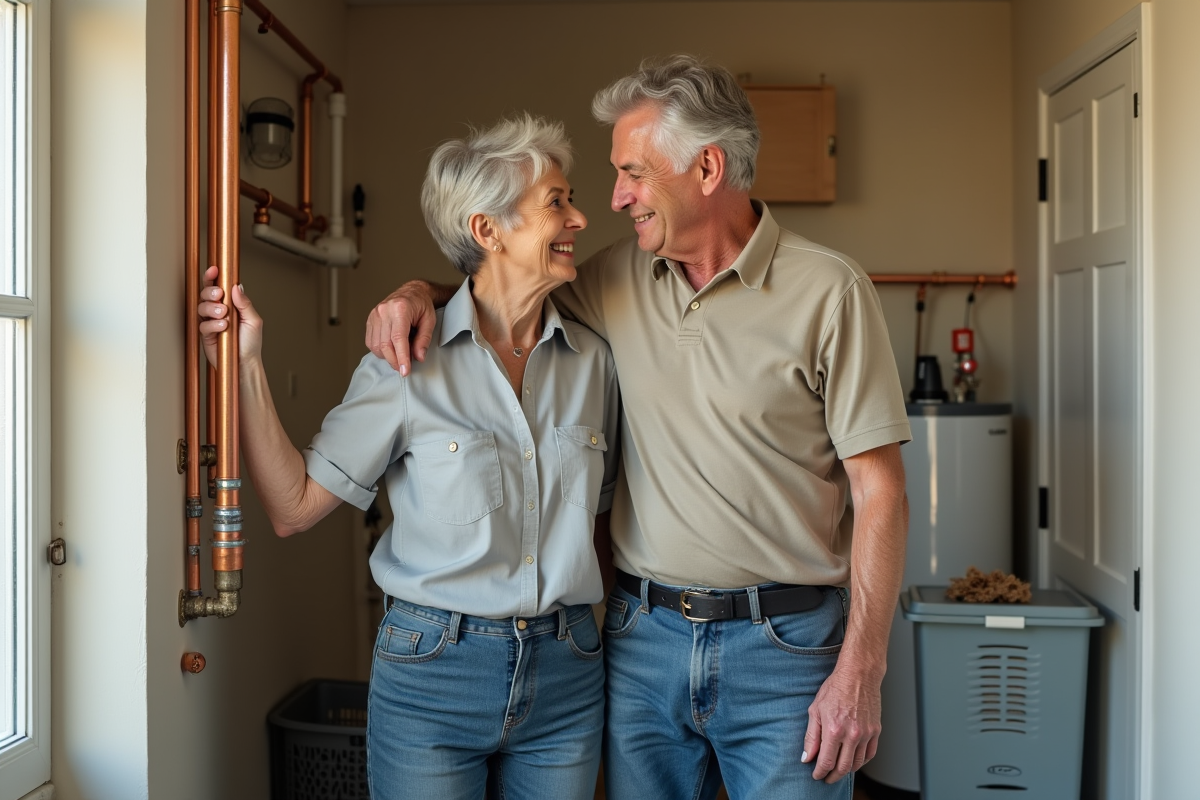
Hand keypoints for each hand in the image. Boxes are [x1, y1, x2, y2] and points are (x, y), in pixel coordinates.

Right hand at [198, 265, 263, 366]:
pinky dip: (212, 324)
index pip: (219, 286)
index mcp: (231, 305)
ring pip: (202, 307)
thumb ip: (245, 304)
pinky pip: (203, 325)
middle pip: (206, 294)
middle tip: (219, 296)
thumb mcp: (253, 321)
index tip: (214, 270)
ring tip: (224, 315)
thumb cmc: (251, 343)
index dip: (213, 277)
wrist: (245, 363)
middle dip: (210, 292)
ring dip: (212, 308)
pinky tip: (223, 327)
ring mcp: (211, 322)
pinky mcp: (205, 334)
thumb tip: (236, 286)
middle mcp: (219, 311)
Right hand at [364, 280, 436, 375]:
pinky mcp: (370, 319)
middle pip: (385, 344)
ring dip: (387, 357)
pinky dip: (379, 350)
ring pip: (376, 345)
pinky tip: (390, 350)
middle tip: (404, 369)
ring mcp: (375, 315)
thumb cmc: (422, 305)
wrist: (412, 292)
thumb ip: (424, 340)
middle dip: (394, 361)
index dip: (401, 357)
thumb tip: (418, 357)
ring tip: (399, 357)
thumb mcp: (430, 321)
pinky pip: (370, 341)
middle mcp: (384, 311)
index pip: (398, 338)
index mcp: (400, 309)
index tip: (404, 371)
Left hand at [801, 663, 882, 782]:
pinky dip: (861, 762)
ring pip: (857, 763)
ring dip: (847, 771)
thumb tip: (806, 757)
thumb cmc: (835, 689)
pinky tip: (853, 761)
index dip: (820, 772)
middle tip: (826, 778)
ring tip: (838, 770)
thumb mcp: (815, 710)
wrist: (858, 675)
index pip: (826, 761)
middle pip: (843, 767)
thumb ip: (811, 736)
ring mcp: (866, 733)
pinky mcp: (876, 731)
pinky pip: (870, 754)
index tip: (816, 775)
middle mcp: (852, 734)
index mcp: (834, 729)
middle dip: (832, 776)